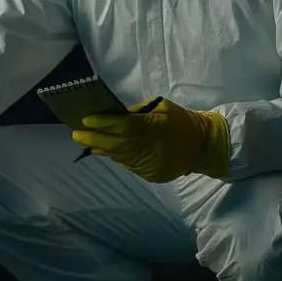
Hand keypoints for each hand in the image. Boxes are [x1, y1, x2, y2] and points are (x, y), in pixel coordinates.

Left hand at [72, 97, 229, 182]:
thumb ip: (139, 111)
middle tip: (77, 135)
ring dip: (101, 149)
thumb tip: (116, 115)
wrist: (204, 146)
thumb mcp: (162, 106)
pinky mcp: (150, 174)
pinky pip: (129, 165)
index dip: (101, 123)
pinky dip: (117, 157)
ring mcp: (148, 163)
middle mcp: (146, 146)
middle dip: (93, 138)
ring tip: (88, 142)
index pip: (119, 125)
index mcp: (150, 127)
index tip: (85, 119)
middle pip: (113, 144)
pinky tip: (107, 151)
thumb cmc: (182, 121)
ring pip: (118, 157)